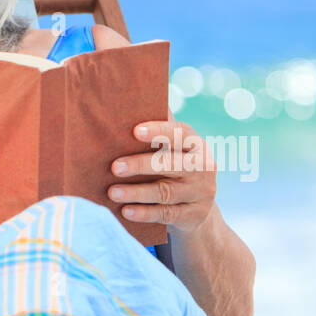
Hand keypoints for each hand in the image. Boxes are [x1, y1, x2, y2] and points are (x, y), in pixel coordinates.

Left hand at [107, 119, 216, 235]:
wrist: (198, 207)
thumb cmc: (174, 166)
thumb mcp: (173, 149)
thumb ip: (158, 130)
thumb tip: (127, 99)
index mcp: (195, 144)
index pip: (178, 134)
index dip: (158, 131)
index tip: (134, 131)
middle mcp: (203, 166)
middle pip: (170, 164)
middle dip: (140, 165)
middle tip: (114, 166)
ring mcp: (201, 193)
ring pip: (165, 192)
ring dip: (136, 192)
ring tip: (112, 192)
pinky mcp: (195, 216)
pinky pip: (166, 214)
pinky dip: (144, 213)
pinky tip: (125, 211)